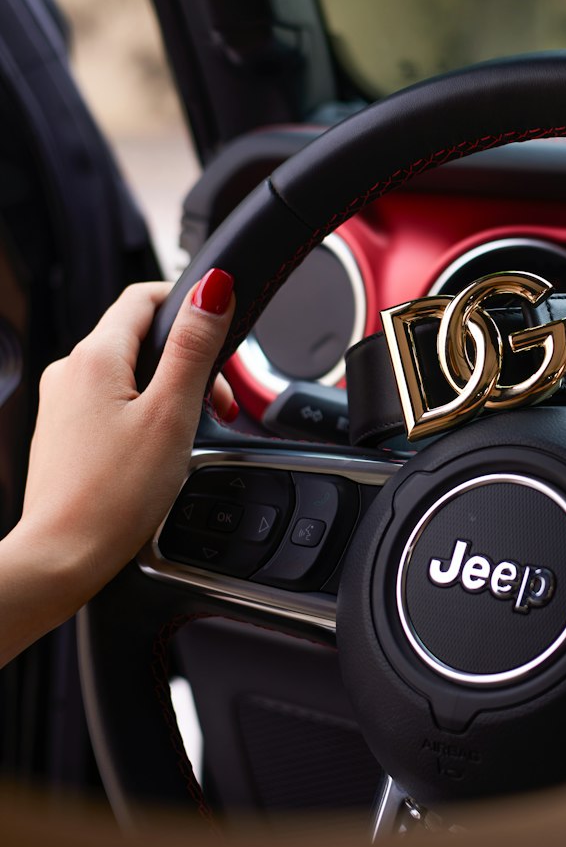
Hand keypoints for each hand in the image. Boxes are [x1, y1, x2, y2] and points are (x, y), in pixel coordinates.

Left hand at [15, 272, 235, 615]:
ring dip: (170, 390)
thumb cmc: (113, 496)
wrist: (61, 557)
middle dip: (189, 361)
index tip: (223, 330)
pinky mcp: (64, 433)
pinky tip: (160, 450)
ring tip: (192, 432)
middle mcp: (69, 372)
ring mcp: (62, 404)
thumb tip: (214, 289)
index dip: (189, 305)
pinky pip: (111, 403)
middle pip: (140, 338)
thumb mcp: (171, 414)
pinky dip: (145, 414)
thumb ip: (194, 347)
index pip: (145, 296)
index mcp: (94, 356)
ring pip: (128, 373)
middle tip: (221, 404)